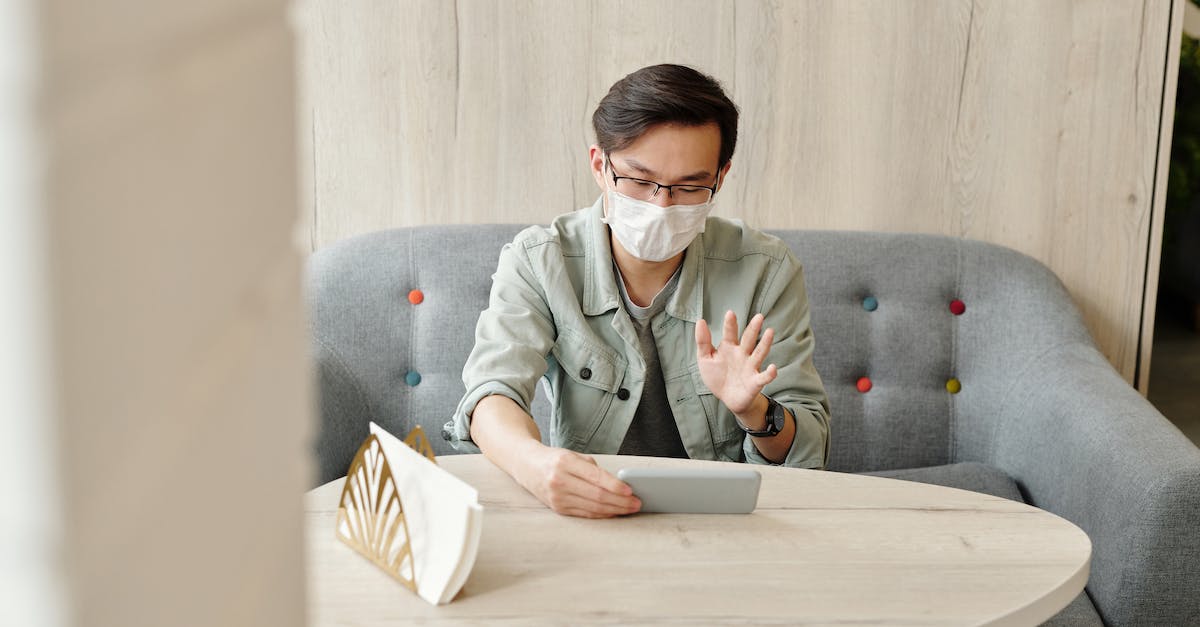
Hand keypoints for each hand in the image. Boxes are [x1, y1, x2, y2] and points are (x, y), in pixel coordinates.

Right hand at [512, 443, 641, 517]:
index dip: (615, 486)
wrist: (528, 466)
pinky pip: (585, 514)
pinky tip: (614, 512)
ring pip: (592, 507)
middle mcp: (559, 481)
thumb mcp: (573, 456)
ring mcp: (557, 497)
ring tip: (629, 509)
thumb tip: (618, 485)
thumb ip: (593, 469)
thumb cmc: (555, 459)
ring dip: (614, 510)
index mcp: (565, 463)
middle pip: (597, 496)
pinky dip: (602, 514)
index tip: (630, 490)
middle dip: (620, 501)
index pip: (596, 478)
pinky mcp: (558, 508)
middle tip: (636, 503)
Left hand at [694, 311, 777, 415]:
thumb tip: (700, 321)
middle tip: (759, 317)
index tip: (730, 313)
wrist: (727, 399)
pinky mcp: (755, 382)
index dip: (730, 324)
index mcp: (729, 347)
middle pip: (749, 339)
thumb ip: (703, 341)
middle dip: (753, 328)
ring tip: (770, 332)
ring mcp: (750, 367)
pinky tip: (772, 368)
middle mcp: (742, 354)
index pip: (730, 333)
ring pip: (759, 353)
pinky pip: (764, 377)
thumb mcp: (705, 358)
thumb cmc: (718, 376)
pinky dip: (769, 373)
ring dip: (765, 343)